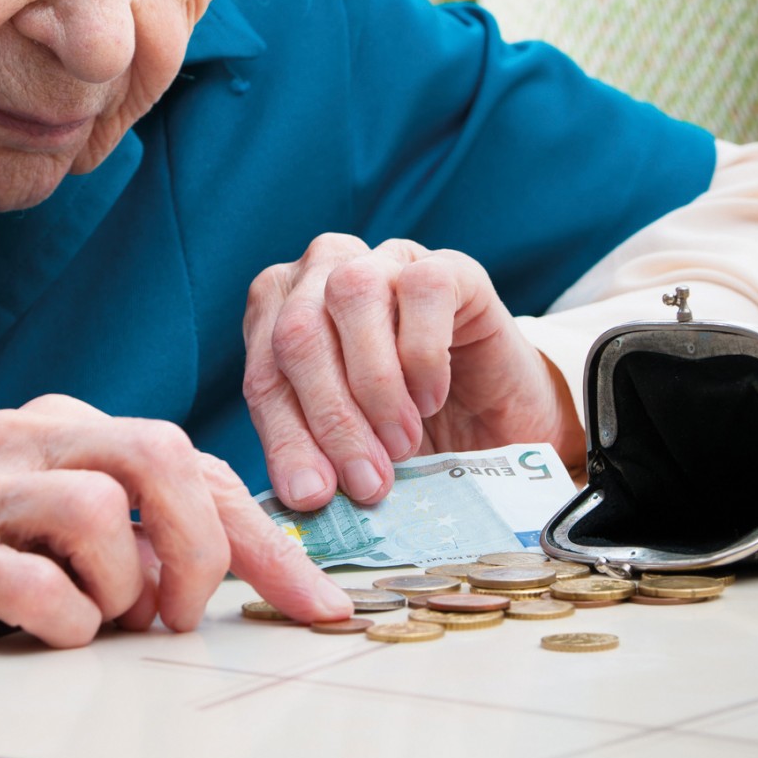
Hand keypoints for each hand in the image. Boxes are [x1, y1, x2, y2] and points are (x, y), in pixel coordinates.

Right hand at [0, 395, 351, 697]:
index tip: (317, 603)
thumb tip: (226, 572)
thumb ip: (124, 531)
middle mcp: (18, 437)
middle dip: (207, 546)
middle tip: (190, 616)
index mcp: (57, 428)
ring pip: (101, 508)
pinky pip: (33, 581)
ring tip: (104, 622)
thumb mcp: (41, 533)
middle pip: (158, 454)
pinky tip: (48, 634)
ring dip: (126, 587)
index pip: (187, 458)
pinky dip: (64, 621)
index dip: (263, 534)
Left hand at [242, 234, 586, 510]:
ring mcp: (384, 261)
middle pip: (298, 331)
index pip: (263, 373)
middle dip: (330, 417)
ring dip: (374, 383)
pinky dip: (423, 353)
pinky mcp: (447, 266)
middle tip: (367, 482)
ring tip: (402, 444)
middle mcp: (321, 274)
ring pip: (351, 293)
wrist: (494, 423)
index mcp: (278, 316)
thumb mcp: (349, 451)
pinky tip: (432, 399)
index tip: (312, 496)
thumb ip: (317, 457)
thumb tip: (303, 494)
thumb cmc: (407, 434)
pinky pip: (423, 288)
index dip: (284, 438)